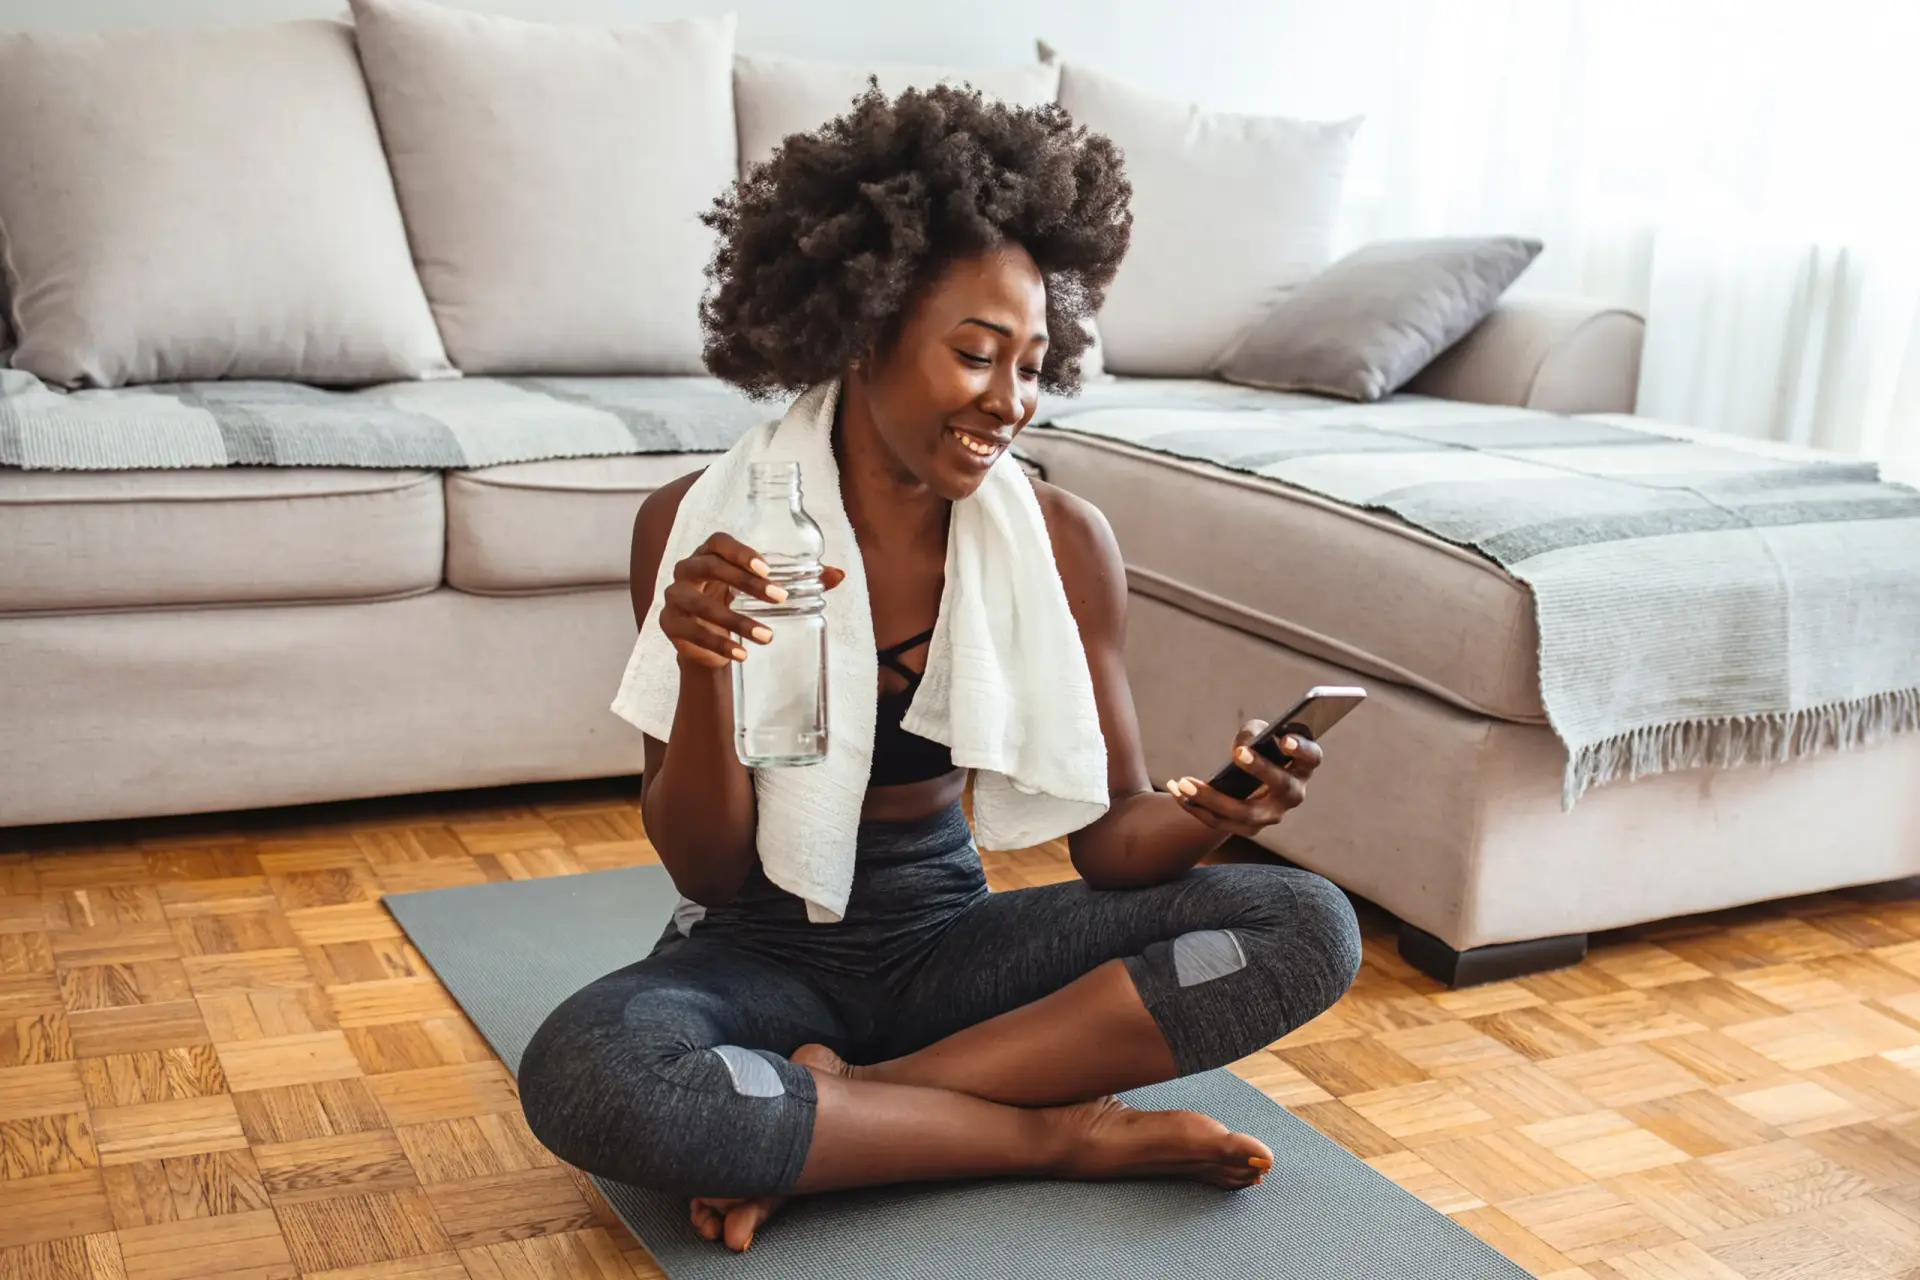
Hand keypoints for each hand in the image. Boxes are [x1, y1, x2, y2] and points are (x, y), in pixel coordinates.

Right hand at [659, 531, 845, 669]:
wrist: (706, 642)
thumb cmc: (735, 603)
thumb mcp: (763, 591)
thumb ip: (801, 581)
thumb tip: (839, 575)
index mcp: (709, 554)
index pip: (718, 542)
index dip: (740, 552)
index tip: (767, 568)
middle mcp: (686, 570)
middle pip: (710, 568)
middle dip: (746, 583)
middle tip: (781, 599)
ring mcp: (675, 597)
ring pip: (701, 605)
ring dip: (736, 621)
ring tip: (768, 637)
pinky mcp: (669, 624)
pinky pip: (691, 632)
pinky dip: (718, 644)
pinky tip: (742, 654)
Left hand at [1164, 719, 1322, 837]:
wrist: (1247, 779)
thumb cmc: (1258, 747)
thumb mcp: (1257, 733)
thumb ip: (1253, 733)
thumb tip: (1242, 747)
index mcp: (1302, 766)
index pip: (1311, 757)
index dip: (1301, 749)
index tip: (1285, 739)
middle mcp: (1293, 794)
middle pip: (1281, 786)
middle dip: (1260, 770)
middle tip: (1239, 753)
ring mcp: (1271, 815)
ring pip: (1244, 812)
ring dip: (1212, 798)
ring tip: (1183, 781)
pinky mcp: (1248, 827)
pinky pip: (1219, 821)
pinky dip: (1194, 806)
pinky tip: (1174, 788)